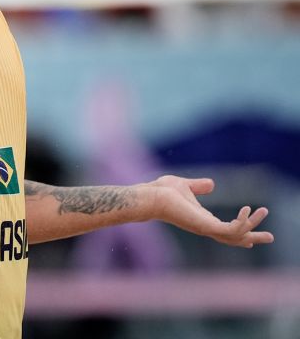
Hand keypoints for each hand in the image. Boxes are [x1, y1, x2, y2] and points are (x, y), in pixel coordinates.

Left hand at [147, 175, 273, 247]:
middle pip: (234, 239)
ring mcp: (205, 228)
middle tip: (271, 237)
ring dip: (253, 226)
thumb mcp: (186, 186)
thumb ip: (199, 186)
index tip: (252, 235)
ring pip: (236, 236)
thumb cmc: (162, 192)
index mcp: (202, 219)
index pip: (225, 230)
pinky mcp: (205, 225)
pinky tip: (248, 210)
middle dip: (252, 237)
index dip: (240, 230)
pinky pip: (231, 229)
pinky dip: (242, 222)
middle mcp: (205, 227)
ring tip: (265, 210)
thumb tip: (212, 184)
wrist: (151, 196)